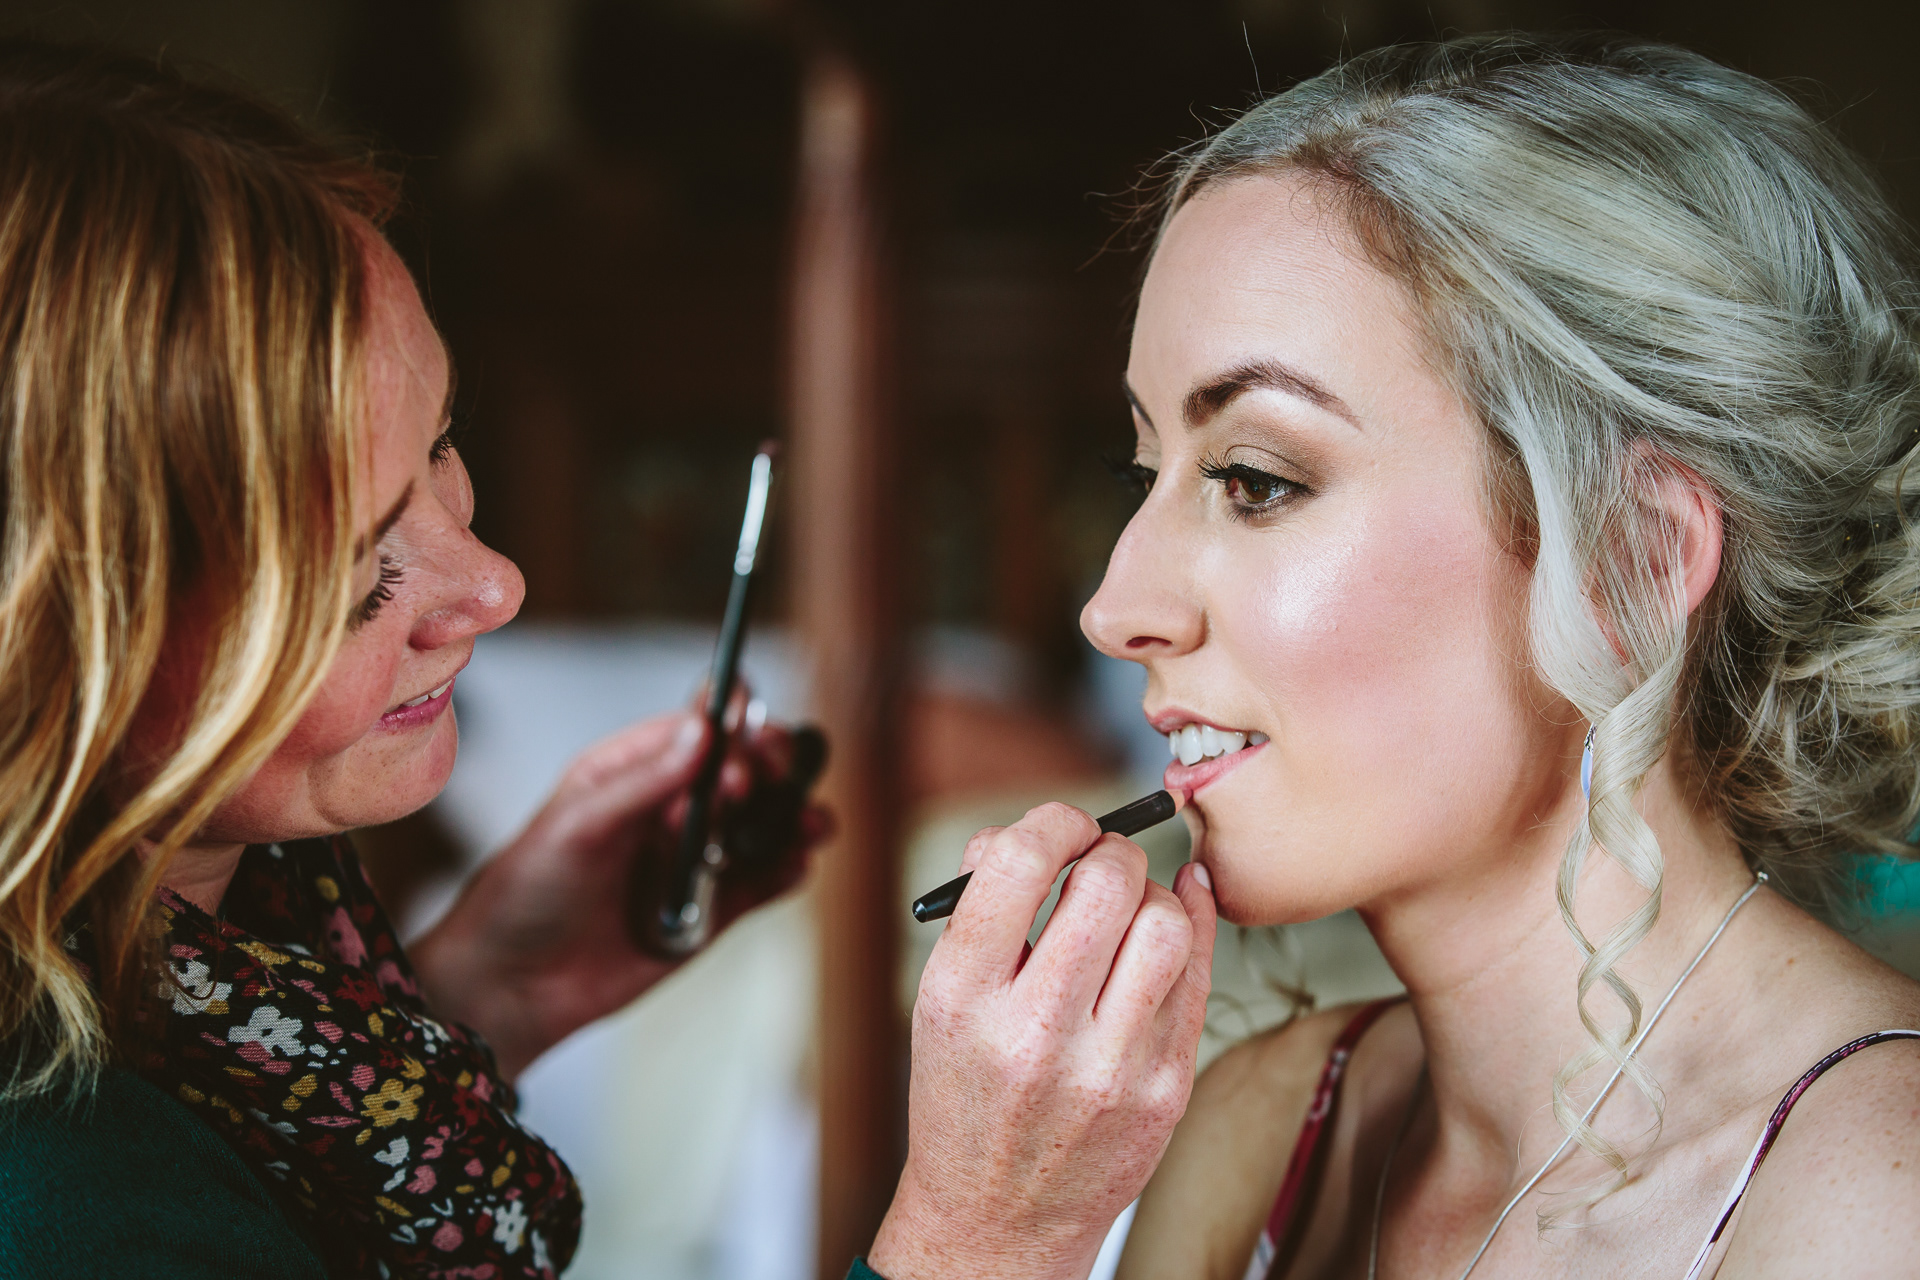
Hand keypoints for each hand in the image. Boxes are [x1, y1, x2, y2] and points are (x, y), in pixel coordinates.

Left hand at [409, 707, 827, 1077]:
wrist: (512, 986)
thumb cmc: (525, 894)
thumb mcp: (577, 825)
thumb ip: (644, 781)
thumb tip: (703, 729)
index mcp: (634, 769)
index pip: (699, 725)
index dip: (732, 723)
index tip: (745, 741)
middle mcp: (672, 806)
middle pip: (746, 767)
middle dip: (771, 767)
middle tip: (769, 784)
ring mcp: (696, 856)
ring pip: (765, 822)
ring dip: (794, 815)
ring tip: (808, 823)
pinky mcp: (713, 909)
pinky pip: (765, 881)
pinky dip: (788, 869)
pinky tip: (793, 864)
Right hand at [868, 802, 1216, 1279]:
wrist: (999, 1220)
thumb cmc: (968, 1093)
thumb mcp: (940, 1002)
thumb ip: (981, 909)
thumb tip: (1037, 832)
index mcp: (962, 999)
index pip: (1019, 863)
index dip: (1051, 821)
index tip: (1060, 828)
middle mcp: (1034, 1033)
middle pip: (1105, 884)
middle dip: (1109, 851)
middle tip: (1100, 860)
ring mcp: (1109, 1068)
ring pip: (1166, 924)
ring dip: (1151, 894)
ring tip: (1129, 908)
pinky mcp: (1165, 1090)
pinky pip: (1199, 975)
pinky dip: (1191, 926)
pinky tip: (1177, 909)